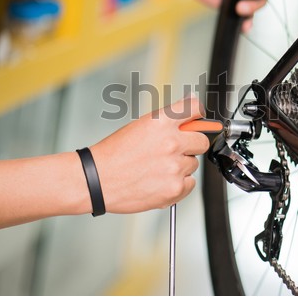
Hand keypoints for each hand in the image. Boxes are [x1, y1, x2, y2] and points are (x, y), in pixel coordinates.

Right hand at [89, 96, 209, 212]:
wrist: (96, 181)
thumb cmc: (113, 155)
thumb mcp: (139, 126)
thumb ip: (167, 121)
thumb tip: (191, 109)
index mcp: (161, 122)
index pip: (194, 108)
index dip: (197, 115)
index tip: (197, 120)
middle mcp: (171, 142)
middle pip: (201, 141)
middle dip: (190, 145)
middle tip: (173, 151)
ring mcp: (174, 167)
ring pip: (193, 164)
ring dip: (181, 166)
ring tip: (157, 168)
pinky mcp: (175, 188)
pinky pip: (191, 183)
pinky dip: (179, 184)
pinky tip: (161, 181)